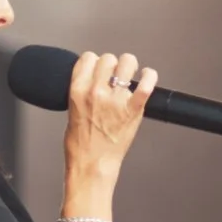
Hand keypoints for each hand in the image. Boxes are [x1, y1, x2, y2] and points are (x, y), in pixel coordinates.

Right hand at [64, 51, 157, 173]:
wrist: (91, 164)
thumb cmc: (81, 144)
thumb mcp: (72, 110)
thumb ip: (82, 91)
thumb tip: (93, 81)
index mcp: (77, 90)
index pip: (88, 58)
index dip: (96, 62)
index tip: (100, 67)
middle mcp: (96, 91)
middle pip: (108, 58)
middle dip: (113, 65)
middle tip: (115, 76)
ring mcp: (115, 100)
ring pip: (126, 63)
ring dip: (129, 67)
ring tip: (131, 75)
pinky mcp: (132, 110)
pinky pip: (146, 85)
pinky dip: (150, 77)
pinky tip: (149, 76)